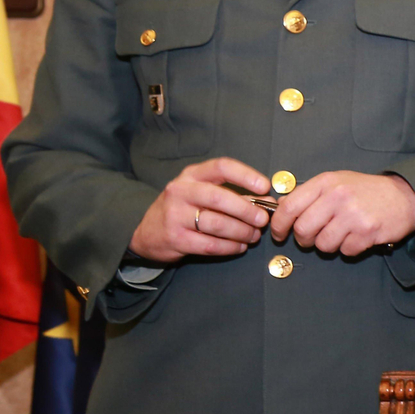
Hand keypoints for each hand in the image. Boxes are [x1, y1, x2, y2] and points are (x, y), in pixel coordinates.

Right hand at [129, 157, 270, 261]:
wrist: (146, 232)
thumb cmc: (183, 209)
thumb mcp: (203, 194)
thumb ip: (236, 195)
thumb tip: (268, 200)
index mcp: (192, 175)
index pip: (221, 167)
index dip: (246, 175)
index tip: (265, 187)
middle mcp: (181, 192)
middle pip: (220, 197)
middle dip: (247, 210)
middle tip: (263, 220)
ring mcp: (175, 216)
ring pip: (217, 224)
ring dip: (242, 231)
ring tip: (253, 236)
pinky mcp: (176, 239)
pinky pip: (211, 245)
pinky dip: (230, 247)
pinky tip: (239, 247)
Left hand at [268, 172, 414, 255]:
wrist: (405, 196)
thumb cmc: (367, 191)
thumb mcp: (337, 182)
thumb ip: (310, 194)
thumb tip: (281, 208)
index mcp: (327, 182)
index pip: (289, 207)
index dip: (279, 225)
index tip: (279, 234)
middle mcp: (338, 196)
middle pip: (303, 229)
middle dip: (304, 240)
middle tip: (313, 238)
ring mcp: (353, 215)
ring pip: (323, 244)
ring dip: (329, 245)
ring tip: (341, 235)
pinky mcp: (367, 232)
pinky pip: (345, 251)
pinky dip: (349, 249)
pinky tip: (357, 237)